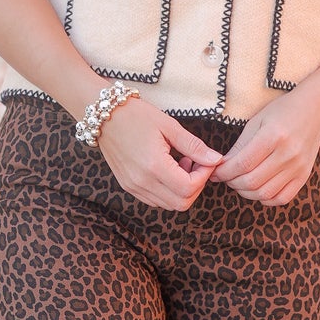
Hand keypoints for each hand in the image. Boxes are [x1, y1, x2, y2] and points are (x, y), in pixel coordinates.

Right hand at [96, 96, 224, 209]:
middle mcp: (142, 182)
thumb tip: (215, 159)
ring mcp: (133, 187)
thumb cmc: (136, 115)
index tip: (206, 160)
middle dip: (196, 186)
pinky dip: (168, 191)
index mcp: (153, 166)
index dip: (204, 176)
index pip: (189, 188)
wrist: (104, 115)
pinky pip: (155, 200)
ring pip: (169, 204)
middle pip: (181, 203)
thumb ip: (194, 146)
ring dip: (182, 190)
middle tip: (196, 164)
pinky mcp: (128, 186)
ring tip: (181, 164)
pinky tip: (168, 170)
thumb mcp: (169, 126)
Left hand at [207, 92, 319, 205]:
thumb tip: (222, 166)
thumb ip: (240, 145)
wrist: (315, 110)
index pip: (242, 163)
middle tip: (226, 177)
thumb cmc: (282, 112)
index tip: (215, 172)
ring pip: (265, 193)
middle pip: (252, 181)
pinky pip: (282, 198)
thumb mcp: (256, 121)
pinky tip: (258, 189)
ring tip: (239, 183)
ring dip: (246, 193)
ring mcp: (298, 167)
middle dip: (232, 183)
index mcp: (273, 136)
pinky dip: (266, 199)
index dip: (224, 172)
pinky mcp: (304, 175)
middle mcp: (288, 154)